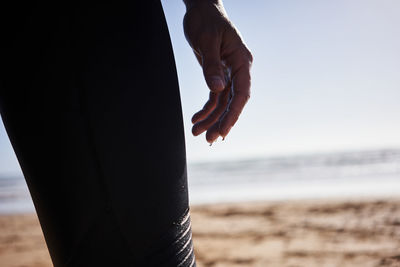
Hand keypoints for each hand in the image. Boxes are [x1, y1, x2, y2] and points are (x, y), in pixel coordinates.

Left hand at [183, 0, 252, 143]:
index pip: (241, 94)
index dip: (233, 114)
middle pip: (233, 102)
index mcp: (242, 61)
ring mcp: (228, 73)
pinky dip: (206, 109)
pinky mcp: (218, 74)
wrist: (201, 9)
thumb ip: (211, 65)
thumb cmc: (206, 20)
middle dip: (221, 121)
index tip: (223, 132)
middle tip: (209, 139)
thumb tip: (218, 89)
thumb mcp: (206, 40)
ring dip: (211, 118)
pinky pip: (214, 97)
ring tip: (197, 133)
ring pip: (223, 103)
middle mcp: (238, 70)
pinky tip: (196, 119)